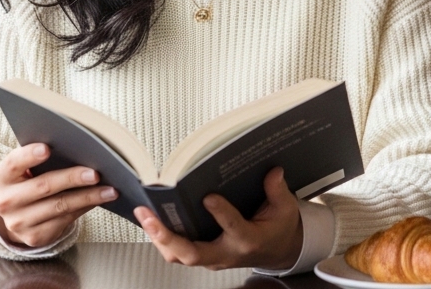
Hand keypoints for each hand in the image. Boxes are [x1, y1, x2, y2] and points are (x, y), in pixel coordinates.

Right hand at [0, 143, 117, 247]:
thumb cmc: (27, 182)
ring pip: (59, 206)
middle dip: (72, 178)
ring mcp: (19, 222)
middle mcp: (5, 202)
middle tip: (95, 173)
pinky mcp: (34, 237)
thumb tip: (78, 148)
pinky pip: (66, 220)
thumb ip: (40, 158)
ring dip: (88, 197)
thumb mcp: (24, 170)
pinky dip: (85, 207)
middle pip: (43, 186)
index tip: (47, 148)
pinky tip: (100, 200)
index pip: (13, 163)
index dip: (29, 156)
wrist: (16, 215)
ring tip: (110, 189)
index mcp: (1, 177)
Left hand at [135, 167, 303, 270]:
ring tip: (145, 215)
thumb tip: (273, 172)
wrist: (277, 251)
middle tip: (151, 215)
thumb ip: (278, 191)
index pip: (233, 227)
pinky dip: (162, 239)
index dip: (220, 213)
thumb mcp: (285, 210)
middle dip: (168, 235)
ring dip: (158, 238)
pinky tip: (152, 221)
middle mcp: (226, 253)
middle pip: (192, 253)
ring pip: (179, 256)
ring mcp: (212, 258)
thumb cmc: (278, 230)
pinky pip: (178, 253)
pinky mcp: (203, 257)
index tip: (208, 197)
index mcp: (248, 240)